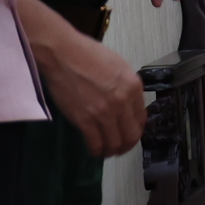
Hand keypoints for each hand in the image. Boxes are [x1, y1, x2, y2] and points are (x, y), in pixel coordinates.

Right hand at [34, 28, 146, 156]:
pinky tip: (93, 150)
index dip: (135, 130)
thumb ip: (126, 87)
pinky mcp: (85, 120)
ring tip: (106, 151)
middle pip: (131, 135)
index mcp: (133, 86)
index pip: (141, 118)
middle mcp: (123, 102)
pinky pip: (95, 143)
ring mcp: (104, 113)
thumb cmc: (88, 55)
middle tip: (120, 148)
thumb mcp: (118, 67)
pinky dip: (96, 151)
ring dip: (111, 151)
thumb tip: (127, 104)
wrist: (62, 54)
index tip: (129, 134)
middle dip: (126, 146)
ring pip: (114, 143)